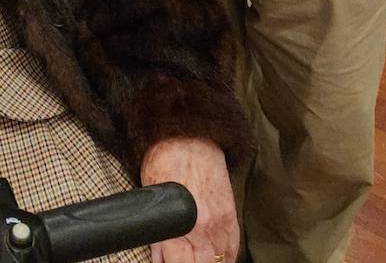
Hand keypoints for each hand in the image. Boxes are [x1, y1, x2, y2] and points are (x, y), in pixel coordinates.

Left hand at [142, 137, 238, 262]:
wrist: (189, 135)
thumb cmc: (165, 161)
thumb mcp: (153, 198)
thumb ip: (158, 234)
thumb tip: (159, 258)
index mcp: (183, 225)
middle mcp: (207, 228)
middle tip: (179, 259)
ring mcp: (223, 223)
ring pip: (221, 261)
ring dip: (209, 262)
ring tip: (196, 257)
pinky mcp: (232, 215)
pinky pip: (233, 247)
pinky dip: (224, 256)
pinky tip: (215, 256)